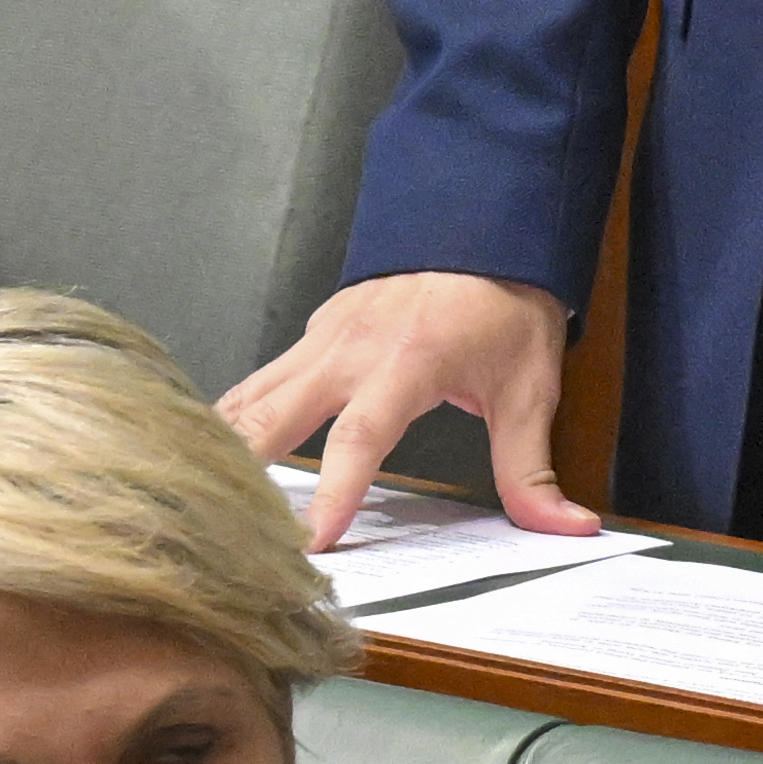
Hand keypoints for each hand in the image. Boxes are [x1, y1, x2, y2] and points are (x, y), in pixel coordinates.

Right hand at [221, 273, 588, 550]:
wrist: (489, 222)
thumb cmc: (507, 305)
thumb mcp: (531, 389)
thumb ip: (533, 468)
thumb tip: (568, 527)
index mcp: (408, 363)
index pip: (359, 438)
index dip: (333, 492)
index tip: (310, 541)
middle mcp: (352, 348)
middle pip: (275, 415)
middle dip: (241, 470)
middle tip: (214, 527)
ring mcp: (325, 335)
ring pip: (253, 394)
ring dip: (224, 445)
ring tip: (194, 502)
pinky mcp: (316, 330)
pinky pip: (262, 378)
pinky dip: (235, 418)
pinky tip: (219, 455)